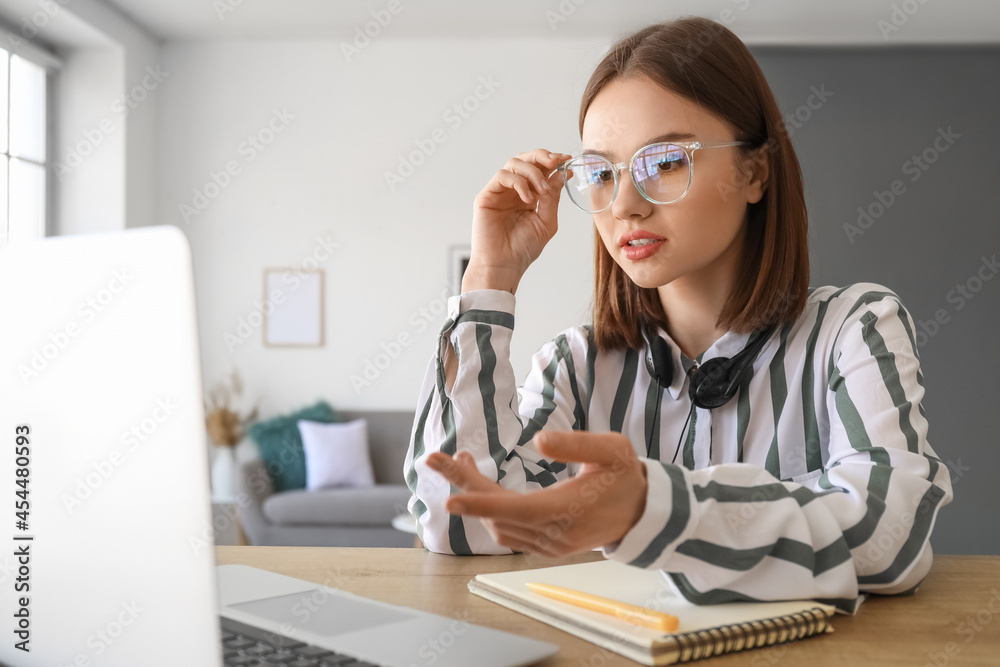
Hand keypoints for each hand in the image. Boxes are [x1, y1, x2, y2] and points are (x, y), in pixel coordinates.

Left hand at [425, 431, 647, 557]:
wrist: (645, 513)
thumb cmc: (627, 476)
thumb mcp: (611, 449)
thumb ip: (576, 444)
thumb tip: (538, 441)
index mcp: (568, 509)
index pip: (515, 509)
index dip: (480, 502)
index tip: (450, 497)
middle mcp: (554, 533)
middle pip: (497, 513)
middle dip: (463, 486)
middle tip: (435, 460)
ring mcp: (550, 544)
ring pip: (499, 524)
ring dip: (475, 495)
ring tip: (459, 461)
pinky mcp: (548, 546)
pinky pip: (509, 531)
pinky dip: (489, 509)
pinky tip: (481, 485)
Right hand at [463, 149, 571, 293]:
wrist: (504, 266)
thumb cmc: (522, 250)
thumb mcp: (546, 222)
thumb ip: (552, 197)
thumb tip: (562, 174)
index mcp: (529, 196)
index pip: (540, 169)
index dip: (553, 161)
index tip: (567, 160)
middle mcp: (513, 191)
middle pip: (526, 159)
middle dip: (543, 156)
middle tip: (556, 162)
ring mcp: (499, 192)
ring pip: (514, 163)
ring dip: (533, 172)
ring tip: (542, 191)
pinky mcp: (487, 196)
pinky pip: (502, 176)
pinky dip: (519, 183)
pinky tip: (528, 199)